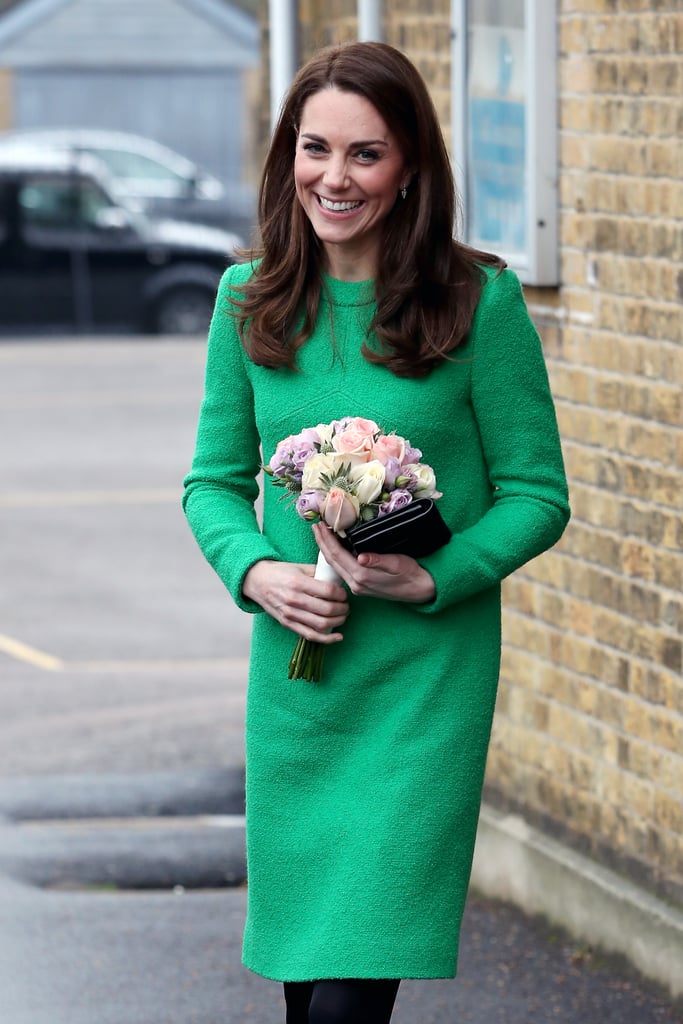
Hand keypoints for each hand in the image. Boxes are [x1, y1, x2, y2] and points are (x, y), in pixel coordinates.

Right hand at [242, 559, 349, 642]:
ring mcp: (290, 614)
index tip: (344, 594)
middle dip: (343, 609)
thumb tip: (339, 581)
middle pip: (327, 609)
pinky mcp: (287, 623)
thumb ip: (318, 573)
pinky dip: (326, 639)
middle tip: (346, 606)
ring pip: (321, 624)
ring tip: (343, 616)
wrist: (256, 581)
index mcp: (297, 582)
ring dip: (338, 622)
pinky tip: (338, 636)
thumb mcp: (299, 567)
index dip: (341, 594)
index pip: (328, 591)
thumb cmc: (279, 572)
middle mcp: (293, 599)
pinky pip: (310, 635)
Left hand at [313, 522, 435, 603]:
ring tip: (320, 534)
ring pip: (334, 566)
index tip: (319, 525)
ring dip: (326, 549)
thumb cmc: (410, 574)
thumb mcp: (397, 563)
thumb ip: (378, 560)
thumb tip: (361, 557)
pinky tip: (333, 548)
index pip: (337, 555)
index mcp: (362, 575)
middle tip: (315, 526)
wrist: (419, 591)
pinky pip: (341, 570)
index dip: (326, 539)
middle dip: (321, 542)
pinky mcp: (360, 586)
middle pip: (331, 561)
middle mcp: (355, 583)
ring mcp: (356, 586)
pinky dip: (334, 556)